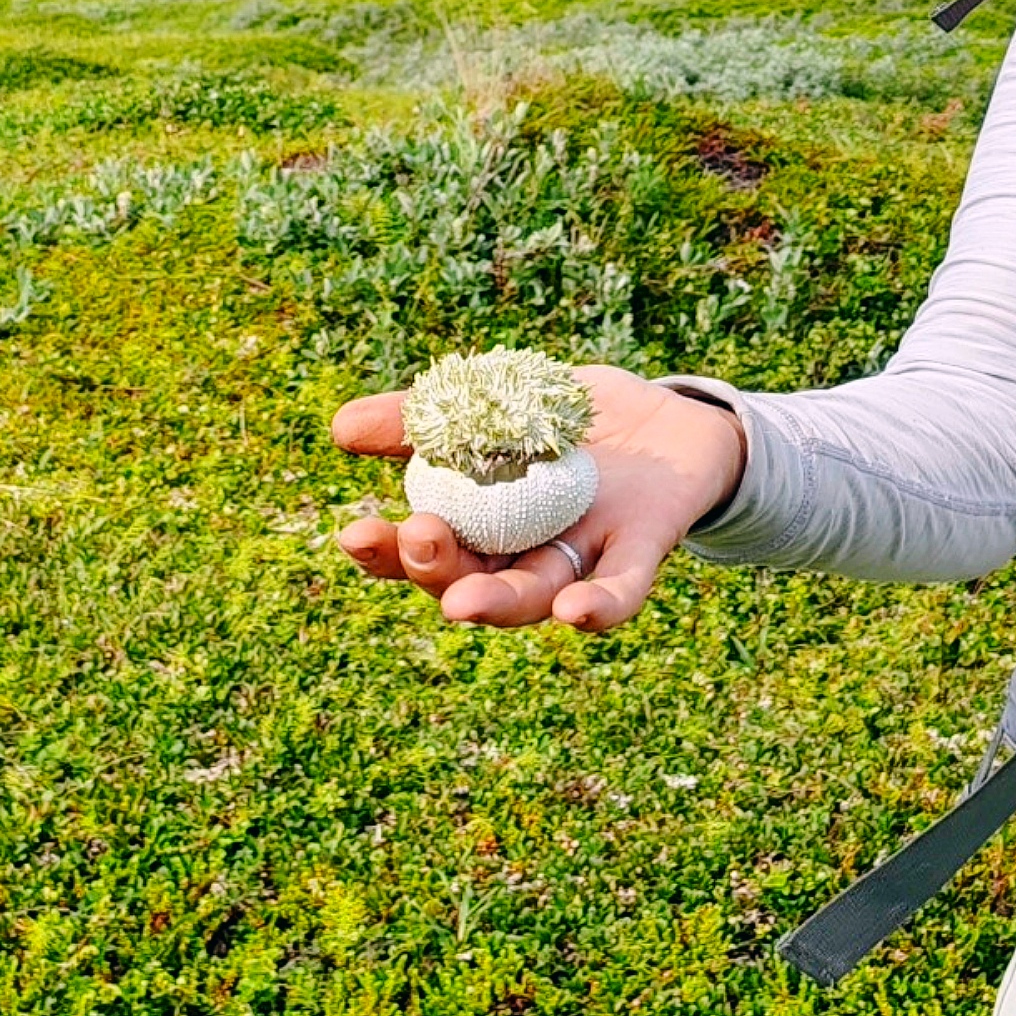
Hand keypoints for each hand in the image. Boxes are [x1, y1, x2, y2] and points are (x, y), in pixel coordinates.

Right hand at [331, 366, 746, 633]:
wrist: (673, 419)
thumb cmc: (573, 423)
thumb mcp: (497, 402)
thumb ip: (429, 417)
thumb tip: (342, 428)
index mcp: (484, 522)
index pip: (425, 550)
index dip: (387, 551)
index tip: (353, 534)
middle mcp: (526, 551)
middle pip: (472, 579)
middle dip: (438, 570)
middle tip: (418, 541)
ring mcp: (582, 555)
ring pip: (535, 594)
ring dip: (498, 602)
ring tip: (463, 604)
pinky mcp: (641, 549)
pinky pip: (620, 589)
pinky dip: (599, 606)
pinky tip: (574, 613)